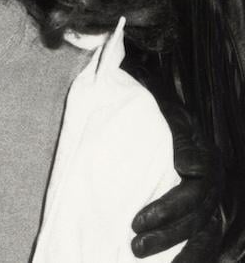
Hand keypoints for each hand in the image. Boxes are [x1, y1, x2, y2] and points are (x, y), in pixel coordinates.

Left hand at [131, 103, 223, 259]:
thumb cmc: (164, 110)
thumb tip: (189, 167)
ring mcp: (210, 199)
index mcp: (207, 163)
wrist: (164, 101)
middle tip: (134, 247)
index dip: (166, 211)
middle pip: (195, 220)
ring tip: (147, 258)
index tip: (136, 222)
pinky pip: (204, 237)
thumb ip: (180, 138)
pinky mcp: (202, 209)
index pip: (192, 196)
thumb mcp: (173, 115)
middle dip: (165, 238)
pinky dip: (191, 253)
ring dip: (180, 253)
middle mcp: (212, 185)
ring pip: (203, 234)